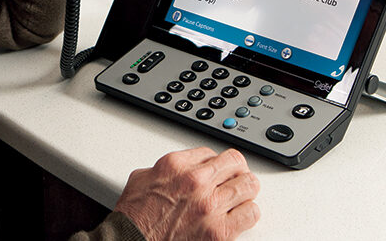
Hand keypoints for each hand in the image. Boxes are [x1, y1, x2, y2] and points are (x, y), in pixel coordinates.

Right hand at [114, 148, 259, 240]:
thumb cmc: (134, 216)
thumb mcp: (142, 177)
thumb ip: (165, 169)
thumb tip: (177, 170)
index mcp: (176, 165)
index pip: (211, 152)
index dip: (215, 162)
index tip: (216, 169)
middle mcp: (196, 181)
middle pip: (235, 163)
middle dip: (235, 170)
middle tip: (233, 178)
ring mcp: (210, 206)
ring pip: (249, 185)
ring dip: (245, 190)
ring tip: (240, 195)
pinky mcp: (219, 231)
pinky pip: (251, 213)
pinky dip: (248, 212)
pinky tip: (240, 214)